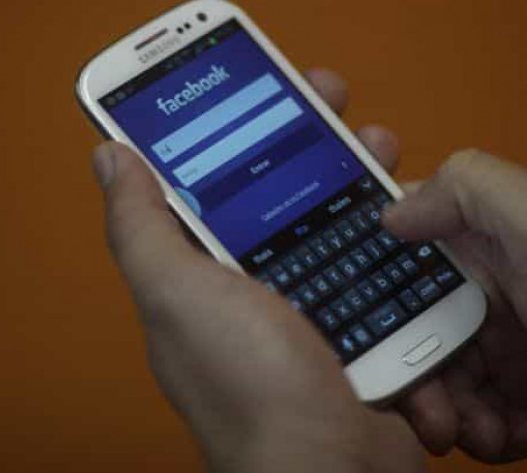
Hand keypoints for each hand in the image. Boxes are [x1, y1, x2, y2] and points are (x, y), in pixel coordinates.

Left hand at [92, 69, 423, 472]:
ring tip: (387, 154)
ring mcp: (319, 309)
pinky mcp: (369, 330)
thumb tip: (110, 157)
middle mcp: (263, 290)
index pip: (222, 184)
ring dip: (368, 185)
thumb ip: (143, 227)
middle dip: (317, 145)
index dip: (243, 132)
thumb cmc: (251, 387)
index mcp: (210, 275)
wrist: (332, 469)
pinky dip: (403, 243)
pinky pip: (389, 271)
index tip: (272, 91)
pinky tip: (416, 221)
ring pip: (346, 226)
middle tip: (341, 109)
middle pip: (291, 197)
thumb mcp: (180, 295)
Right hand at [386, 150, 526, 471]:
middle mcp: (481, 287)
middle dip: (407, 369)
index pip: (397, 245)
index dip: (366, 276)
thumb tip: (392, 208)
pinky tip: (516, 431)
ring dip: (445, 409)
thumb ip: (472, 190)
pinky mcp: (506, 394)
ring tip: (486, 426)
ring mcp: (494, 343)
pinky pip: (461, 412)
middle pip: (400, 324)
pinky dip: (478, 430)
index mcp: (481, 240)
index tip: (355, 319)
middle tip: (433, 403)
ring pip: (427, 376)